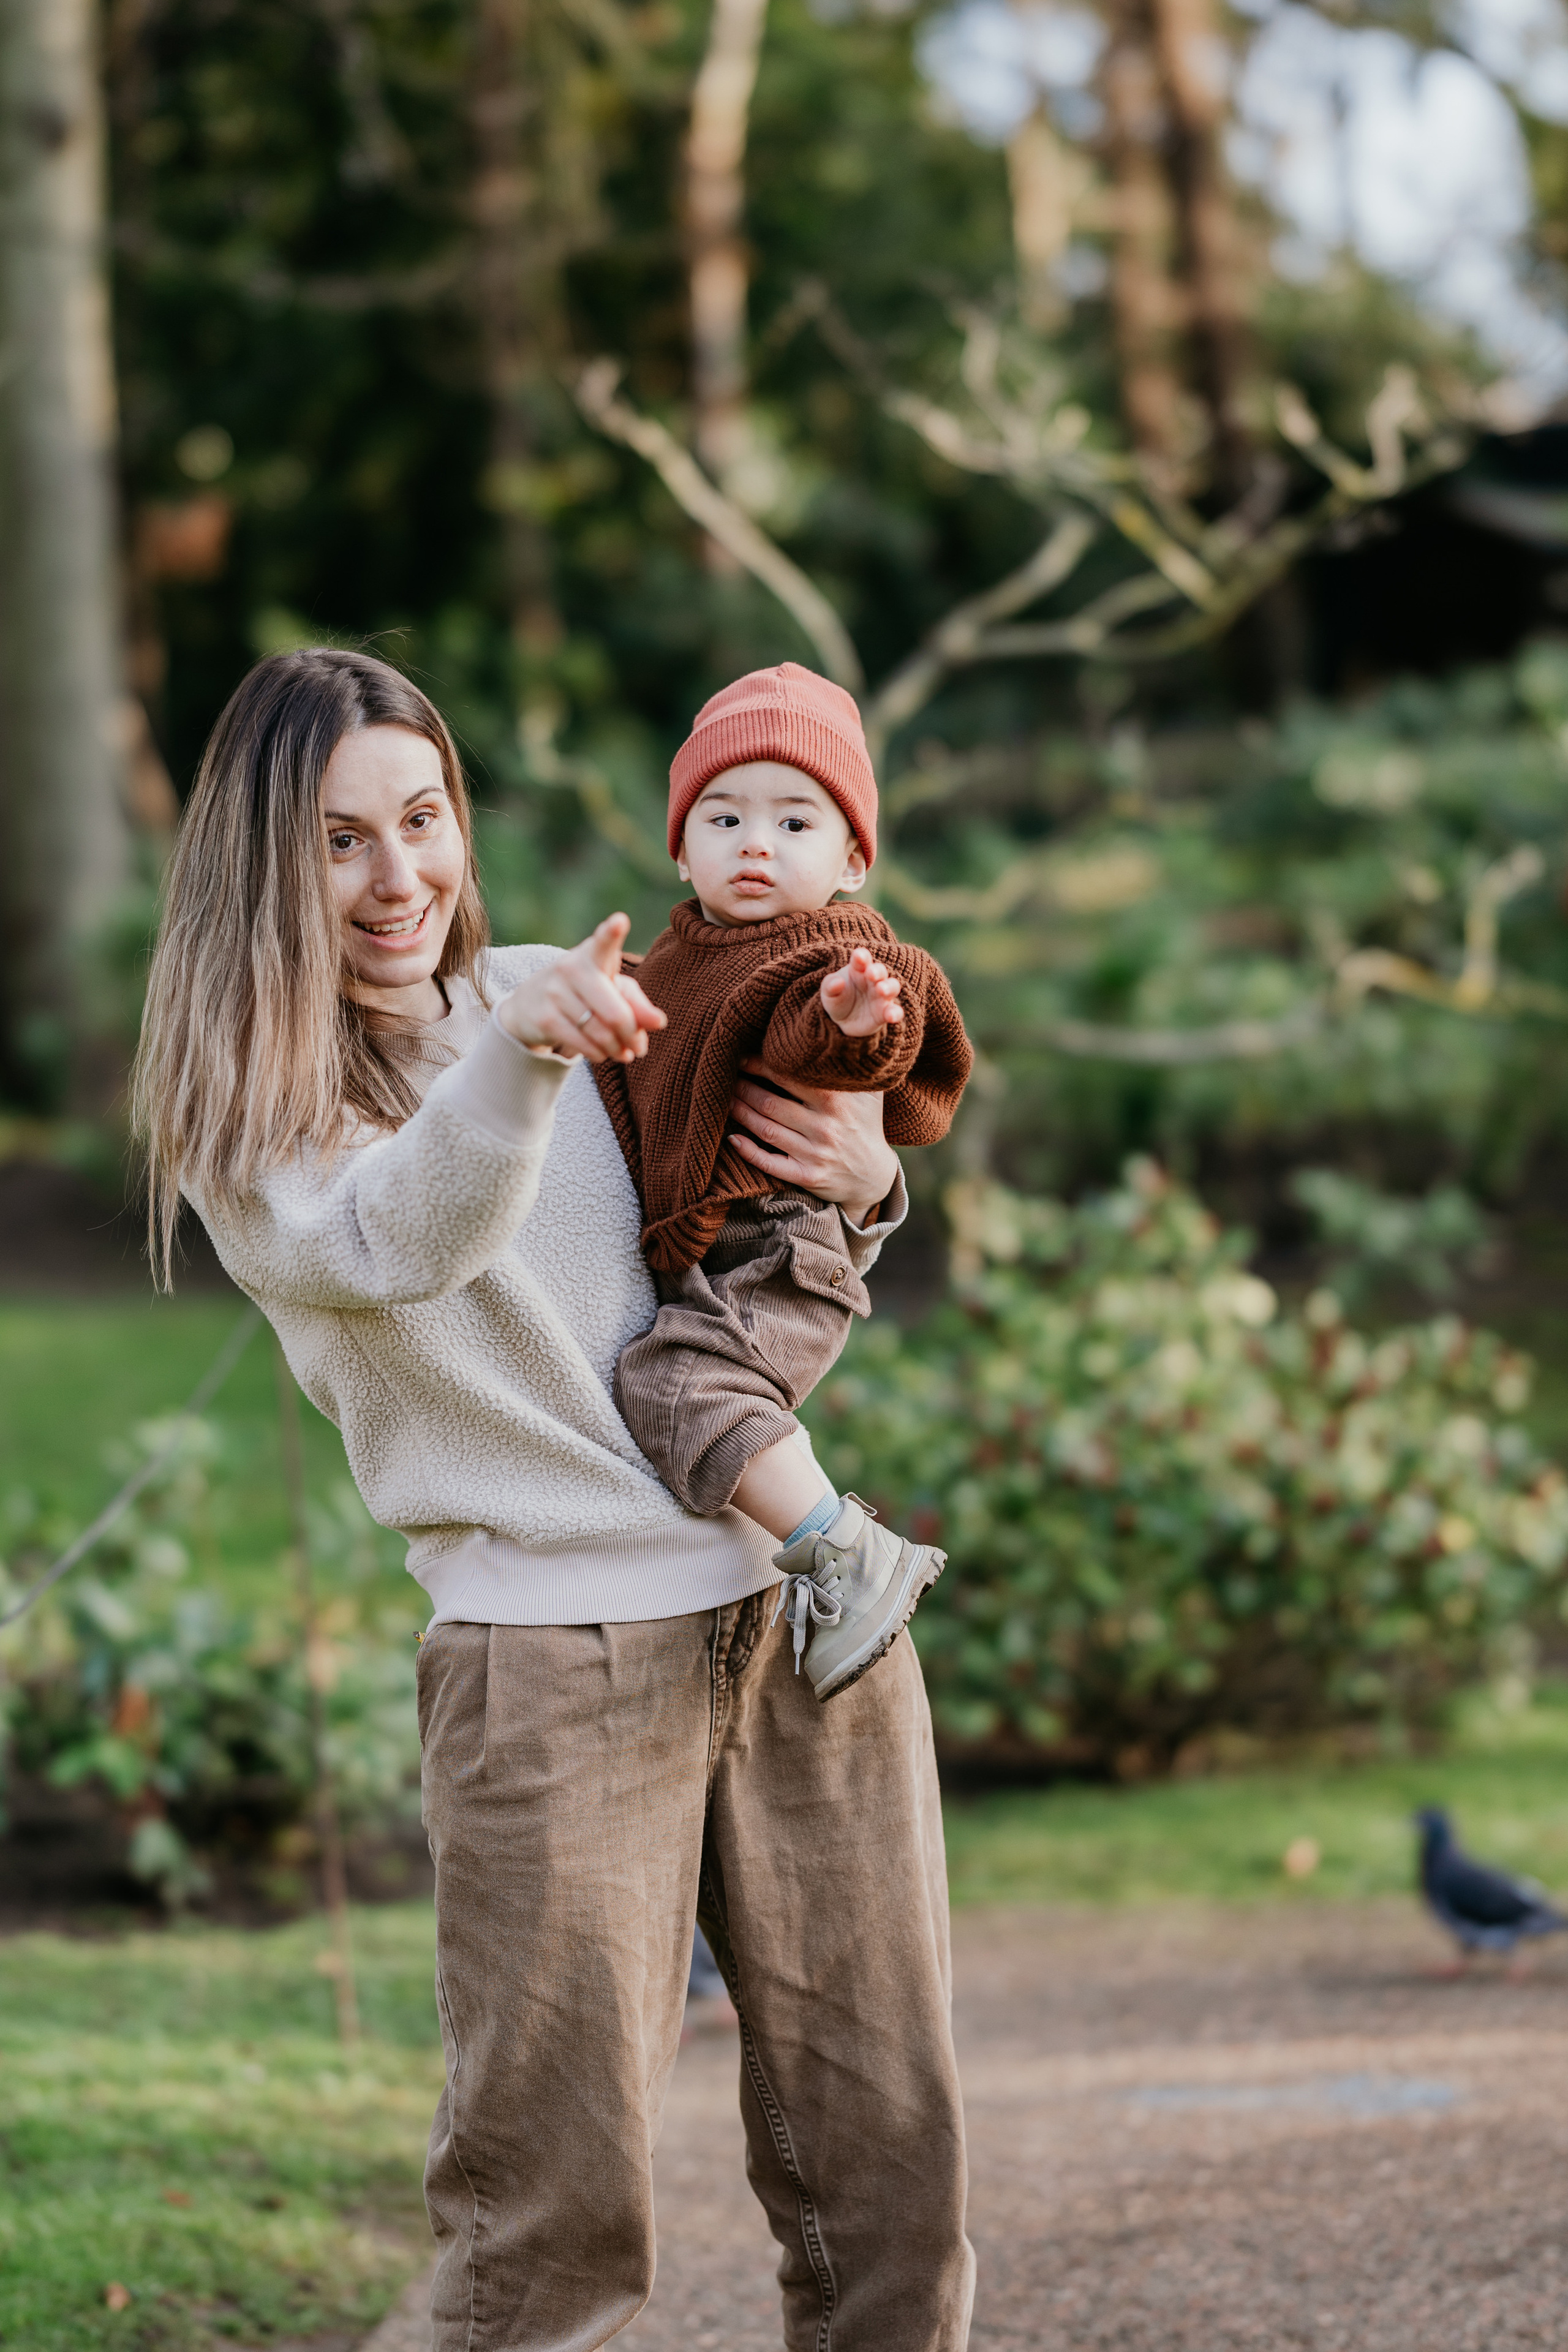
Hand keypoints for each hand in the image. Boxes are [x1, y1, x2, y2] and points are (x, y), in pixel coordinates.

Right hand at [496, 914, 666, 1064]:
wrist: (529, 1005)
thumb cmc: (585, 993)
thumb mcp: (612, 991)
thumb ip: (638, 1005)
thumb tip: (659, 1023)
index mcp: (594, 954)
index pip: (603, 943)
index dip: (611, 933)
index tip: (619, 922)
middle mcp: (572, 967)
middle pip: (616, 1013)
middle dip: (632, 1035)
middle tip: (640, 1048)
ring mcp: (555, 992)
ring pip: (601, 1033)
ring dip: (618, 1049)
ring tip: (624, 1053)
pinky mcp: (545, 1017)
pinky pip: (584, 1044)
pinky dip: (600, 1054)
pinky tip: (603, 1054)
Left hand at [729, 1058, 898, 1225]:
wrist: (875, 1175)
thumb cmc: (865, 1123)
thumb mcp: (868, 1092)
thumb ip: (850, 1065)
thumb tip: (832, 1032)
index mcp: (837, 1100)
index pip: (788, 1075)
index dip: (759, 1065)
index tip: (743, 1058)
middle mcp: (826, 1126)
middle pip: (770, 1102)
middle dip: (744, 1088)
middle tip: (728, 1078)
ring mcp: (816, 1154)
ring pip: (766, 1129)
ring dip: (741, 1113)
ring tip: (727, 1100)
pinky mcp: (808, 1177)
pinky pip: (770, 1163)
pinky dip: (748, 1151)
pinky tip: (732, 1139)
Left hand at [821, 947, 902, 1037]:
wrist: (843, 1021)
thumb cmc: (838, 998)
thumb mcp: (828, 993)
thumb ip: (830, 985)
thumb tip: (838, 982)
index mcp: (858, 969)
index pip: (861, 959)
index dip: (861, 956)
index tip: (858, 956)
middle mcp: (873, 980)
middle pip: (880, 971)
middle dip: (877, 971)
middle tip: (871, 973)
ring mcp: (881, 996)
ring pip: (892, 987)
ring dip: (889, 987)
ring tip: (881, 990)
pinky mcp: (885, 1013)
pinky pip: (895, 1011)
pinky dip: (895, 1013)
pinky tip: (891, 1016)